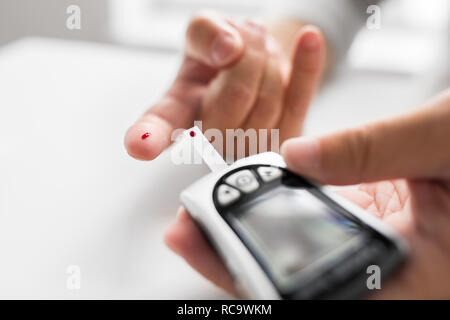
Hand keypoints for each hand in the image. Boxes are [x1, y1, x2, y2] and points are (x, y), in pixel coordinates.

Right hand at [124, 12, 324, 160]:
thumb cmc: (221, 52)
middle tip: (241, 41)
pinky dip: (306, 67)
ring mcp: (252, 141)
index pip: (161, 126)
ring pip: (267, 107)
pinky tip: (309, 40)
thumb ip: (204, 33)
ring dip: (269, 61)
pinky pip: (301, 101)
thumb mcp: (201, 32)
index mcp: (181, 111)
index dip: (149, 136)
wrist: (257, 60)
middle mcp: (213, 134)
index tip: (139, 145)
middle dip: (243, 64)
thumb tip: (227, 48)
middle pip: (230, 108)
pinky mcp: (287, 134)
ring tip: (259, 46)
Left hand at [165, 89, 449, 298]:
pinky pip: (310, 217)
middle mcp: (385, 268)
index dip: (259, 280)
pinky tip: (246, 190)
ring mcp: (370, 242)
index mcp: (415, 279)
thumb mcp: (444, 143)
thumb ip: (376, 149)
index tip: (208, 250)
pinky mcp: (365, 215)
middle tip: (187, 229)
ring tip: (201, 210)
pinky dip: (276, 204)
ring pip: (298, 247)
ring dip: (249, 229)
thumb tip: (298, 156)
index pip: (320, 295)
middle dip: (237, 257)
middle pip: (297, 276)